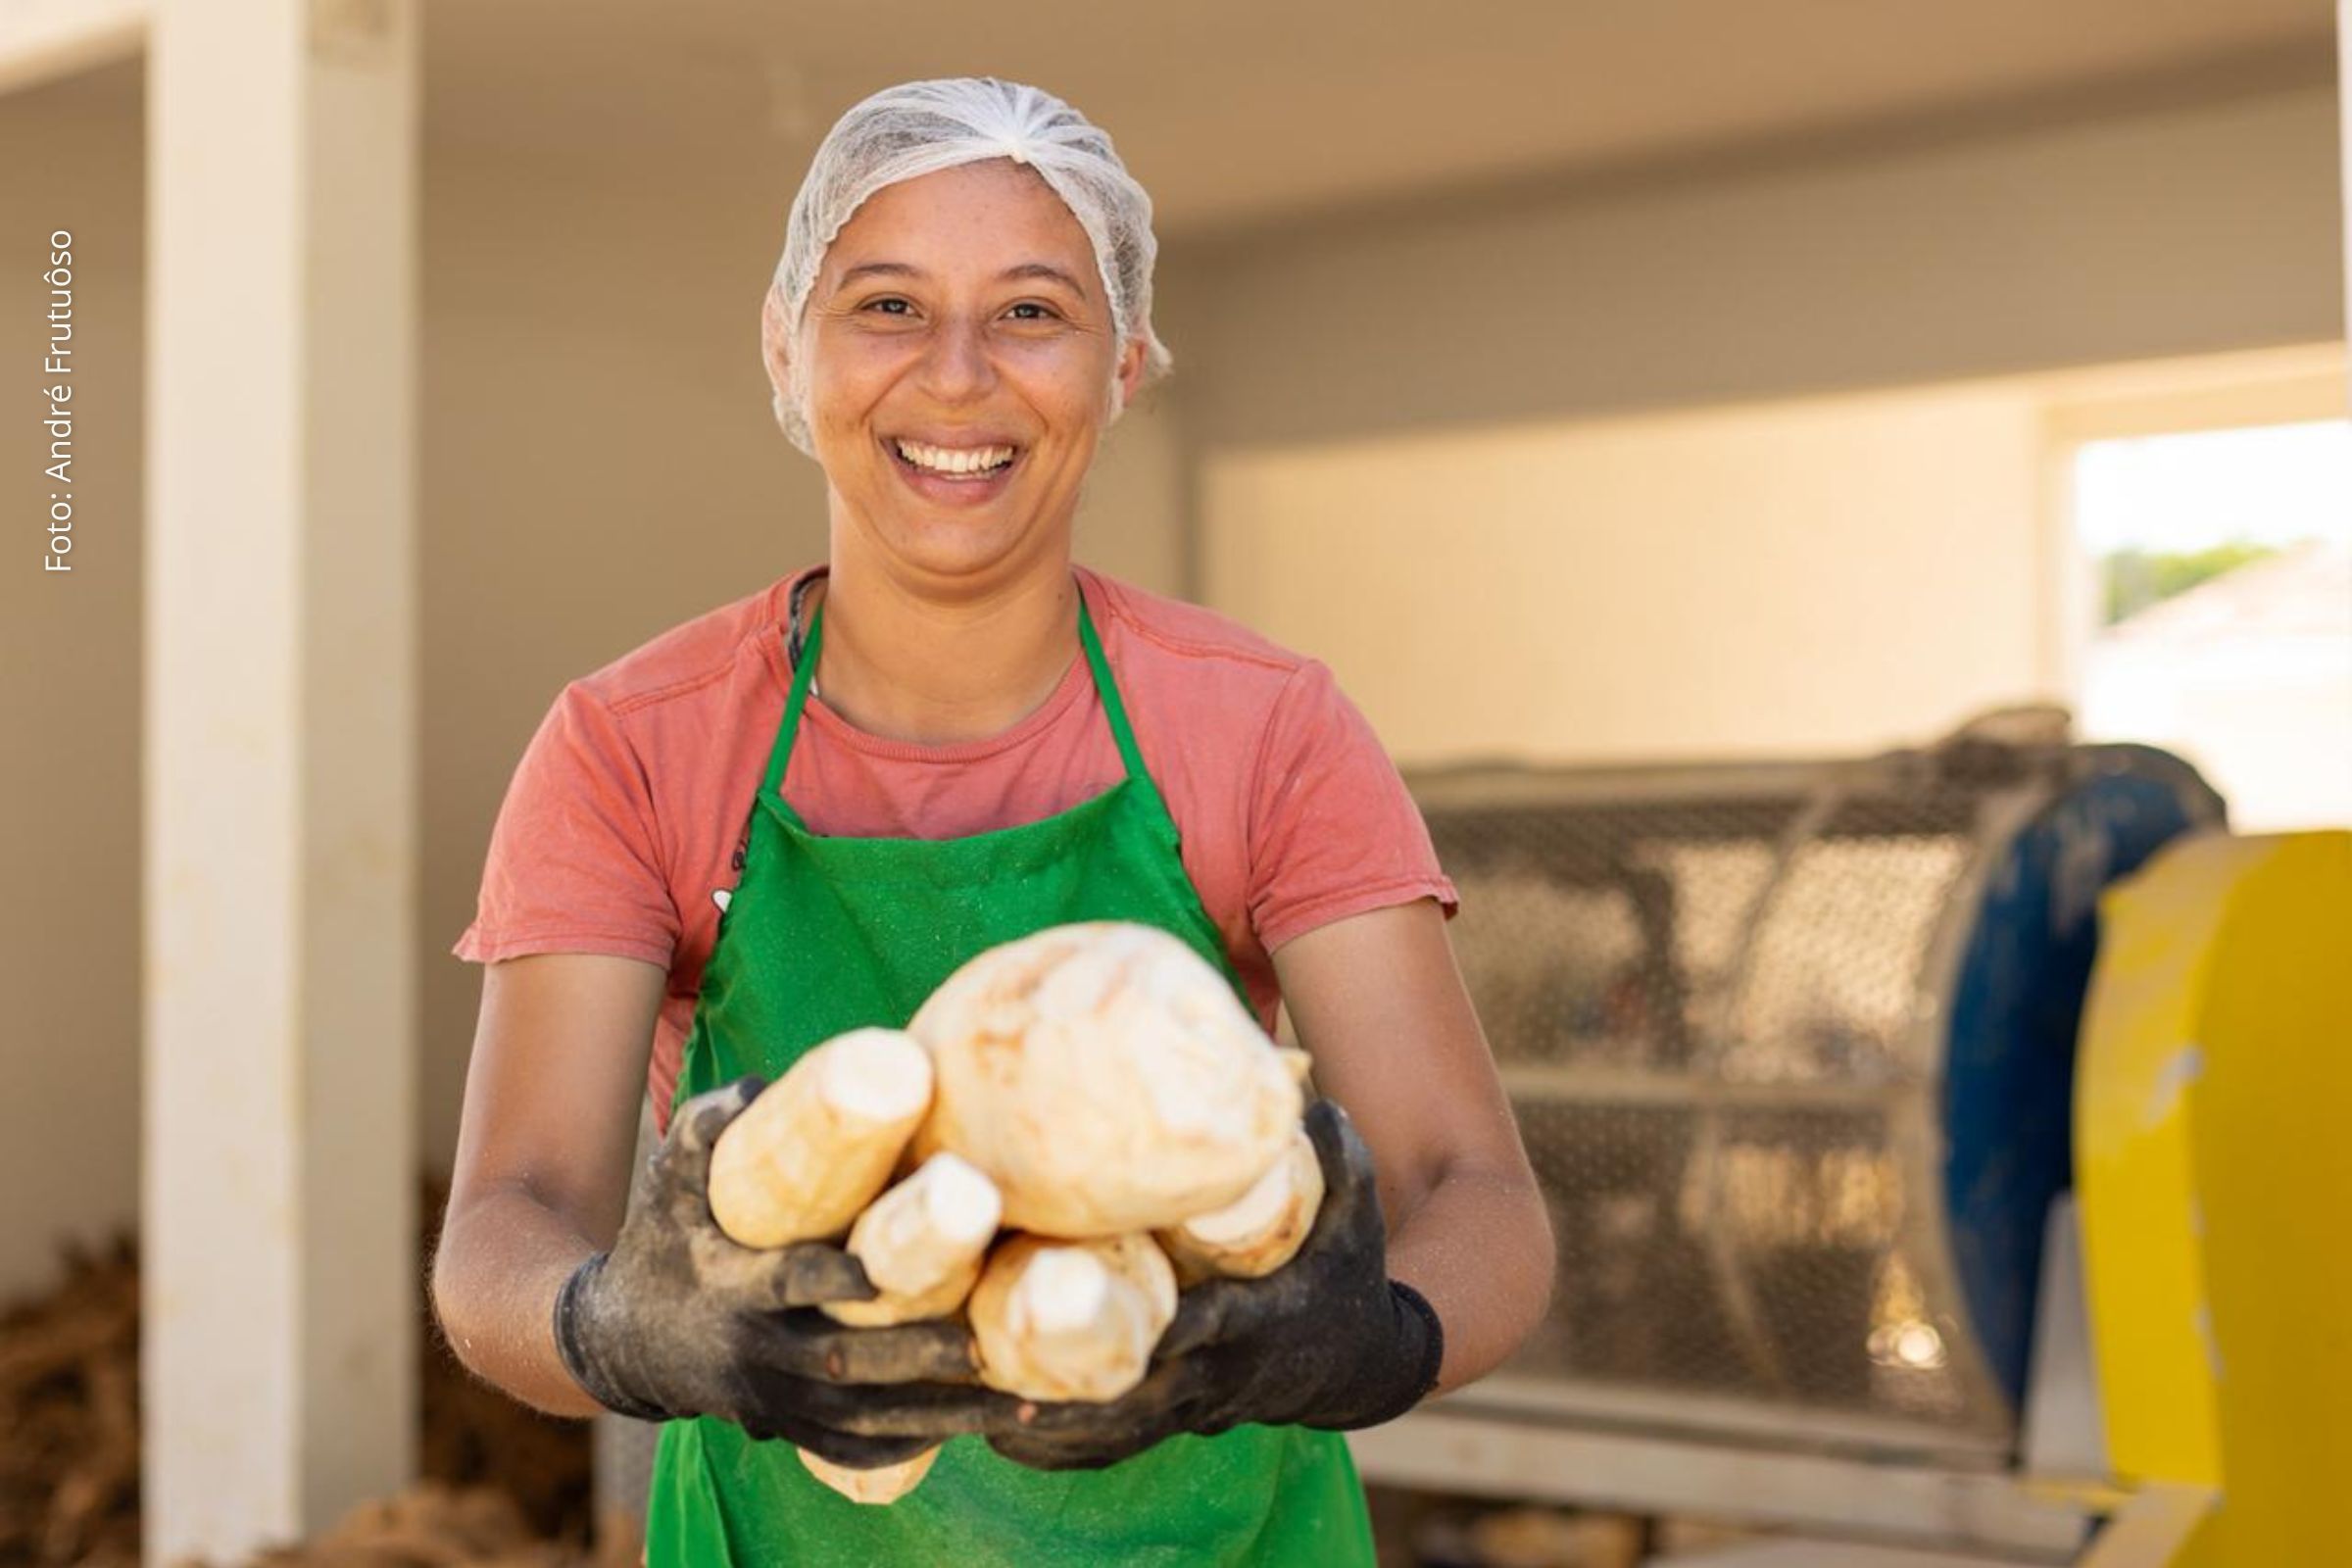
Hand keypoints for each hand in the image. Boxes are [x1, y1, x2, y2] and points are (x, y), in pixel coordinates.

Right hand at [553, 1075, 992, 1467]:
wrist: (622, 1336)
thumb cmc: (664, 1240)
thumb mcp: (670, 1178)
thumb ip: (710, 1126)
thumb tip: (763, 1085)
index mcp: (730, 1286)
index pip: (786, 1285)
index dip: (832, 1280)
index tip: (885, 1270)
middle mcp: (755, 1351)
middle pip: (842, 1363)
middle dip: (915, 1356)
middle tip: (986, 1341)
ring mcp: (772, 1397)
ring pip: (860, 1419)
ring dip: (939, 1417)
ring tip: (1019, 1406)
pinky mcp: (787, 1424)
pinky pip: (849, 1449)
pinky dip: (910, 1446)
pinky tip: (975, 1431)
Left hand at [978, 1097, 1444, 1470]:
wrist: (1358, 1361)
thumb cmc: (1347, 1272)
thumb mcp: (1355, 1210)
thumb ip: (1337, 1153)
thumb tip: (1310, 1095)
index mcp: (1254, 1324)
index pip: (1197, 1329)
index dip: (1141, 1326)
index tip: (1080, 1310)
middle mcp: (1215, 1375)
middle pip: (1132, 1391)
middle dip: (1063, 1386)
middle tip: (983, 1360)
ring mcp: (1190, 1405)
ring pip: (1110, 1427)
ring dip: (1044, 1422)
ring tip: (967, 1402)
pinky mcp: (1172, 1417)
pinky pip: (1108, 1445)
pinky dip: (1056, 1449)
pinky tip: (992, 1435)